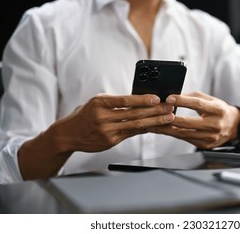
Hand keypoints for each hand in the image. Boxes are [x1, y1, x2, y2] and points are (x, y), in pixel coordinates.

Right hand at [48, 93, 174, 152]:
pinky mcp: (110, 142)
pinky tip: (156, 126)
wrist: (69, 134)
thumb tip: (141, 99)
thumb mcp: (97, 102)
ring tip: (168, 117)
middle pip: (134, 113)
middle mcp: (103, 117)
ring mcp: (107, 131)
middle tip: (170, 107)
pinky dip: (144, 129)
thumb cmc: (86, 114)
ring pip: (135, 125)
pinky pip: (131, 134)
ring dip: (155, 121)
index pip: (125, 100)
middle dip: (155, 110)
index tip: (157, 98)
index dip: (143, 99)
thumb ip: (116, 102)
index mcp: (100, 103)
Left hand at [147, 91, 239, 148]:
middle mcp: (215, 125)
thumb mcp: (209, 99)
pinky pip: (185, 139)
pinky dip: (173, 134)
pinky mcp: (204, 145)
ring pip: (184, 133)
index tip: (169, 98)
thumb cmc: (218, 110)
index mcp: (218, 110)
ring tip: (154, 122)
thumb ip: (192, 97)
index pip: (197, 105)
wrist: (233, 126)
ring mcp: (210, 138)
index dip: (182, 101)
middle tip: (157, 112)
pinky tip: (163, 130)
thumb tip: (173, 97)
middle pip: (188, 123)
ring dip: (167, 128)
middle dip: (170, 117)